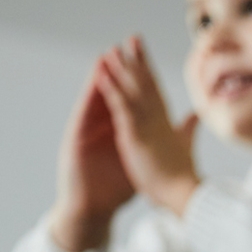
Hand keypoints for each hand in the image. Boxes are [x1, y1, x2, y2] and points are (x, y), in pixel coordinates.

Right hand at [49, 61, 135, 251]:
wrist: (93, 209)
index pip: (132, 101)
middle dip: (124, 69)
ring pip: (97, 99)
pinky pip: (85, 114)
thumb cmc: (113, 188)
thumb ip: (153, 148)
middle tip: (131, 43)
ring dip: (102, 77)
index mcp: (121, 130)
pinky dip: (89, 98)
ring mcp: (89, 132)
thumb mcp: (139, 164)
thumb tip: (174, 138)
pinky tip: (94, 82)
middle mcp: (104, 127)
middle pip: (115, 93)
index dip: (141, 80)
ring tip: (109, 55)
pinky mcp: (77, 140)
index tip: (151, 60)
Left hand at [97, 36, 200, 216]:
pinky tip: (102, 74)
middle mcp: (159, 119)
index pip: (158, 91)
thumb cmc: (185, 177)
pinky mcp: (136, 134)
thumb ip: (188, 128)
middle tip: (132, 38)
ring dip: (121, 68)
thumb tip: (196, 115)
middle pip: (147, 83)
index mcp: (168, 123)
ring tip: (111, 50)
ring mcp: (148, 125)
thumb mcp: (186, 146)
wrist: (185, 194)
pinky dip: (111, 89)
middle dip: (139, 60)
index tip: (144, 54)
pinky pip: (121, 106)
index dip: (150, 71)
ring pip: (133, 90)